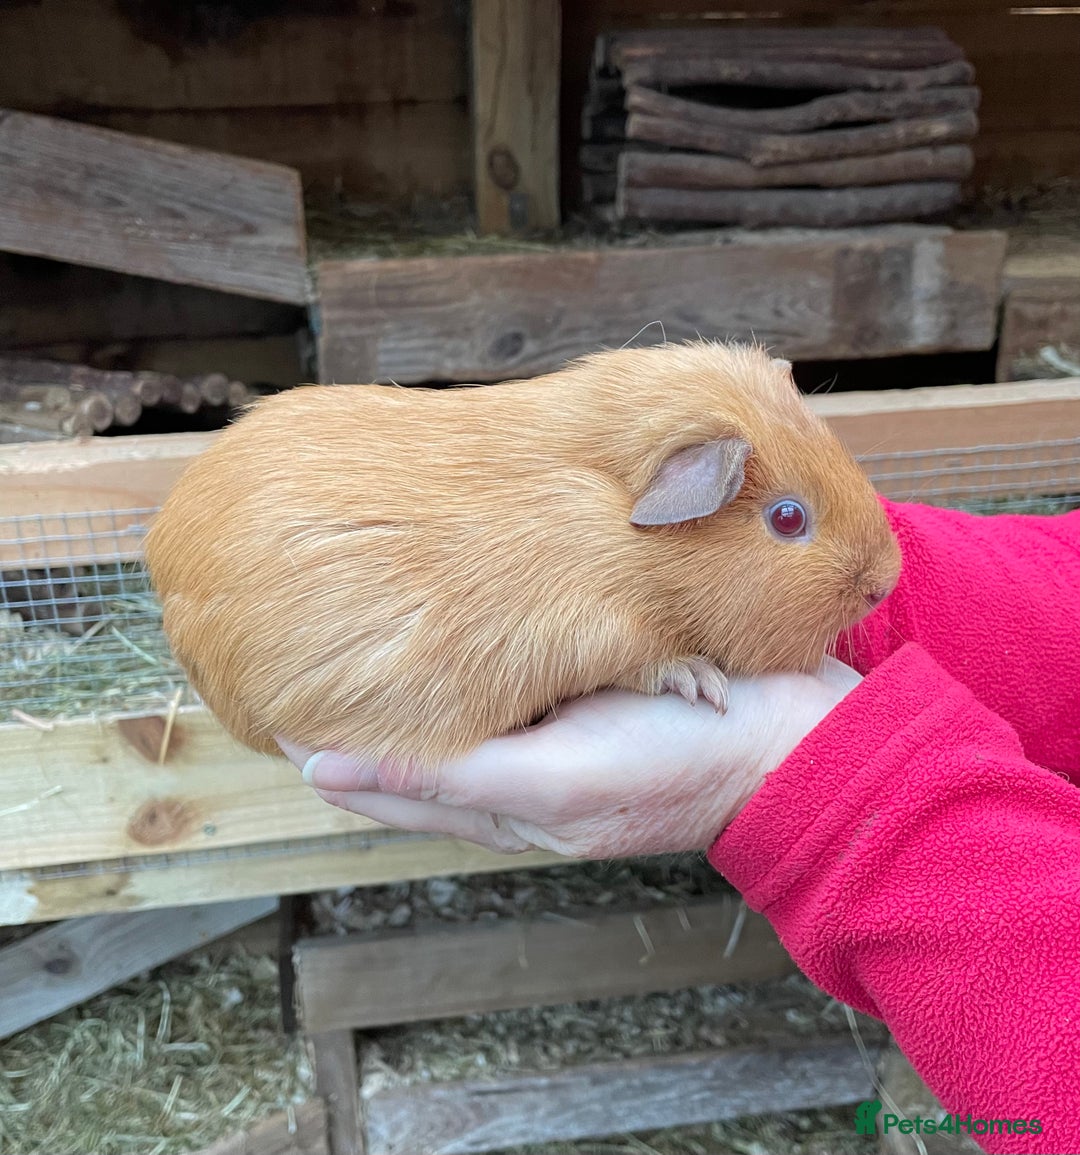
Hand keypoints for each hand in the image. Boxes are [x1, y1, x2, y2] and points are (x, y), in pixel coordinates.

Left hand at [276, 657, 862, 858]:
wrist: (794, 740)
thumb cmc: (678, 770)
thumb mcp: (552, 783)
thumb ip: (445, 780)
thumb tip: (324, 772)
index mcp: (510, 800)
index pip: (397, 778)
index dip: (335, 745)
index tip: (277, 695)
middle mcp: (529, 765)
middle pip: (428, 736)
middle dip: (373, 701)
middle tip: (312, 642)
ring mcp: (565, 724)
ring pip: (473, 694)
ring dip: (426, 664)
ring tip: (369, 617)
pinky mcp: (599, 684)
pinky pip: (523, 665)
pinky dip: (484, 642)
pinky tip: (465, 604)